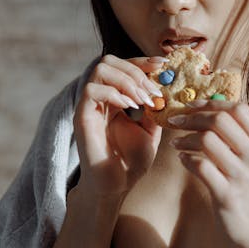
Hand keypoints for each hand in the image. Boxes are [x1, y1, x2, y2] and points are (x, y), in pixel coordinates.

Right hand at [74, 55, 162, 199]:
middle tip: (152, 89)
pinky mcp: (82, 116)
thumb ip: (156, 108)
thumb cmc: (130, 162)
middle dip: (135, 69)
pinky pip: (92, 90)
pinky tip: (130, 107)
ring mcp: (90, 106)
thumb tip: (167, 87)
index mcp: (115, 98)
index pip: (125, 67)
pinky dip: (114, 93)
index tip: (163, 65)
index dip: (143, 62)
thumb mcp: (151, 131)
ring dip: (127, 80)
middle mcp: (100, 98)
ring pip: (100, 69)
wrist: (116, 187)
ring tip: (142, 100)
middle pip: (110, 60)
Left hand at [168, 102, 248, 247]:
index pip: (239, 109)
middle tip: (176, 121)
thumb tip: (210, 112)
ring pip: (207, 140)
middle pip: (220, 119)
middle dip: (193, 117)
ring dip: (185, 138)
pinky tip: (182, 160)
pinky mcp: (227, 195)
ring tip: (176, 143)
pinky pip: (200, 166)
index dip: (211, 103)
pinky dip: (186, 159)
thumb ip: (242, 139)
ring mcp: (243, 176)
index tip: (191, 105)